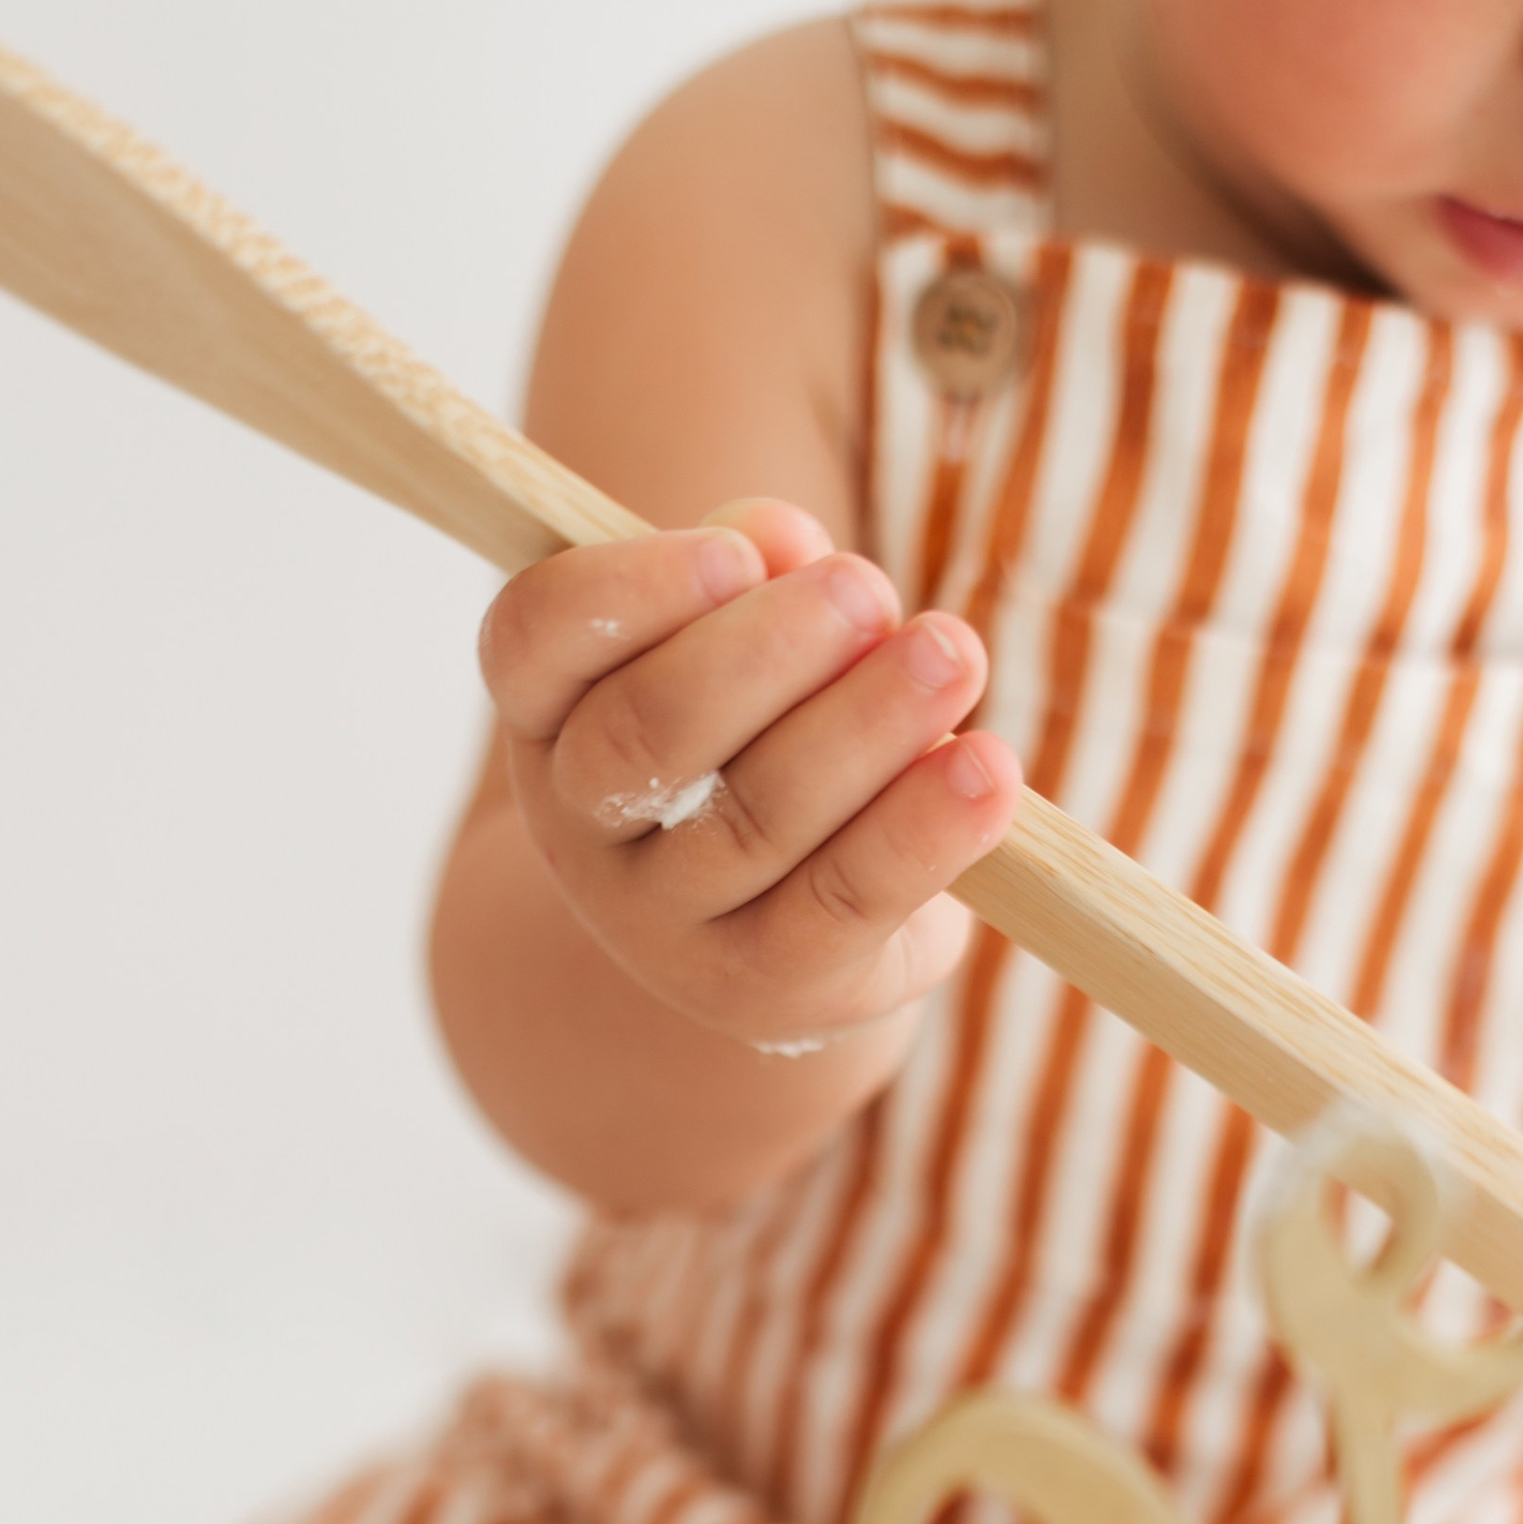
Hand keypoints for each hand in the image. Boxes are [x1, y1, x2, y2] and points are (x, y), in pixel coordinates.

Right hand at [478, 498, 1020, 1047]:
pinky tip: (987, 771)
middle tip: (870, 590)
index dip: (629, 591)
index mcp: (551, 711)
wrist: (764, 931)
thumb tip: (785, 538)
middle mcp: (581, 824)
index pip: (535, 638)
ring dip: (865, 725)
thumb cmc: (755, 742)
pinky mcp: (760, 985)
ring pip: (754, 819)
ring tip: (954, 654)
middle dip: (769, 651)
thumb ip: (754, 574)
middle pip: (649, 732)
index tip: (736, 554)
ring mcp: (660, 920)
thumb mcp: (739, 643)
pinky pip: (840, 905)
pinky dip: (920, 833)